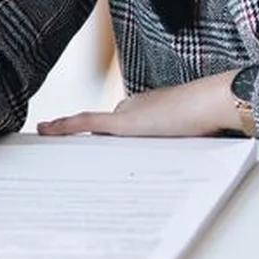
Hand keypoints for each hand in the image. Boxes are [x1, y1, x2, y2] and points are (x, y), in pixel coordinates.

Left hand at [37, 70, 241, 137]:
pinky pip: (85, 124)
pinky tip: (44, 131)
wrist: (214, 103)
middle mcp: (135, 107)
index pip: (122, 124)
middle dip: (88, 143)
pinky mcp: (123, 122)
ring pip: (92, 128)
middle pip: (105, 128)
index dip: (107, 135)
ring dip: (71, 137)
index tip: (99, 145)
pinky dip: (64, 127)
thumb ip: (182, 142)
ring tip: (47, 142)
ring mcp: (128, 112)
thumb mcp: (194, 136)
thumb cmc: (212, 117)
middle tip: (64, 155)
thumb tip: (184, 155)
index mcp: (151, 108)